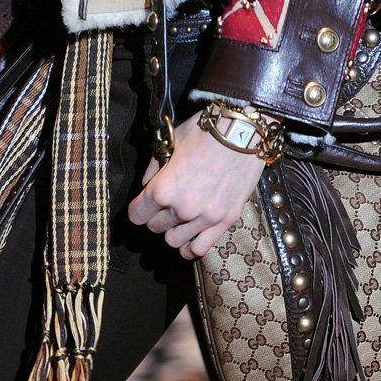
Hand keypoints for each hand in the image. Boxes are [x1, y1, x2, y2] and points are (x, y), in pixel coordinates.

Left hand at [127, 113, 267, 259]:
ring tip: (180, 218)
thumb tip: (147, 186)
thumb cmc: (206, 132)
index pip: (137, 215)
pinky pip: (200, 248)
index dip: (138, 207)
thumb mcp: (170, 143)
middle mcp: (182, 209)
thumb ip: (153, 169)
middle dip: (157, 216)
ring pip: (174, 241)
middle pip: (155, 228)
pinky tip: (190, 238)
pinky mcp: (225, 221)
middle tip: (166, 204)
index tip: (144, 203)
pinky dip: (190, 247)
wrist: (243, 132)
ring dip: (173, 230)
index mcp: (163, 190)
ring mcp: (205, 218)